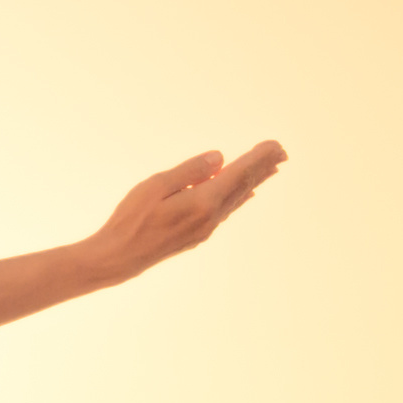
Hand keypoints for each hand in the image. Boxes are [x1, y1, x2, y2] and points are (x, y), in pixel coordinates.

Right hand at [83, 140, 285, 287]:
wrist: (120, 256)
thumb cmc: (132, 218)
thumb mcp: (156, 185)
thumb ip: (190, 171)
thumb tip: (220, 159)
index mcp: (202, 202)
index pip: (238, 175)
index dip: (258, 159)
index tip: (276, 145)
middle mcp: (210, 218)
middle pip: (243, 187)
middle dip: (263, 168)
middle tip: (282, 152)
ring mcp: (205, 228)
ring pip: (237, 199)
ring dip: (254, 181)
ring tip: (271, 168)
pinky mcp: (197, 234)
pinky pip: (227, 209)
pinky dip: (240, 195)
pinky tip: (246, 193)